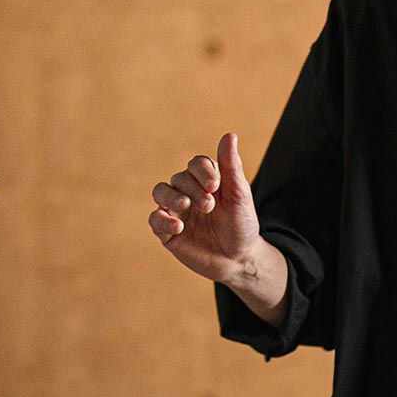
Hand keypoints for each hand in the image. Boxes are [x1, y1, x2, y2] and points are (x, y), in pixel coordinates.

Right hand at [148, 132, 260, 283]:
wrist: (239, 261)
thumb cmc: (241, 226)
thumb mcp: (240, 196)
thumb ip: (231, 167)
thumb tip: (230, 135)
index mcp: (206, 181)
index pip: (196, 164)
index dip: (203, 171)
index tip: (216, 185)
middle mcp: (188, 193)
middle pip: (179, 178)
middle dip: (193, 189)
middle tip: (210, 205)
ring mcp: (176, 212)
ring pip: (160, 192)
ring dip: (171, 197)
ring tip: (185, 207)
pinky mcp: (168, 233)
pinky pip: (155, 220)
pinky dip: (162, 220)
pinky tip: (178, 227)